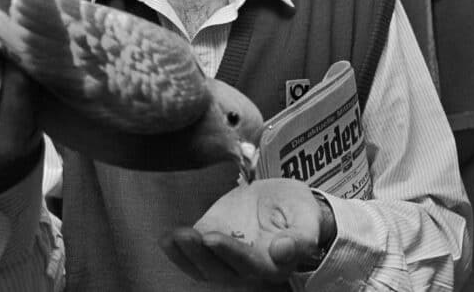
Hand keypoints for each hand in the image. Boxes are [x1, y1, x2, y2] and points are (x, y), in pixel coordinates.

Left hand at [160, 179, 332, 282]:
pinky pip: (193, 257)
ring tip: (173, 237)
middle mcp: (248, 270)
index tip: (213, 237)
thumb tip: (283, 251)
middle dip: (200, 255)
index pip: (249, 265)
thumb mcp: (307, 219)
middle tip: (186, 235)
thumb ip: (300, 238)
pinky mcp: (212, 246)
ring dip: (186, 255)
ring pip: (204, 268)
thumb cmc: (299, 212)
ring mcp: (227, 260)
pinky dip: (178, 252)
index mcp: (273, 267)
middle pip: (221, 271)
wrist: (284, 203)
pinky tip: (166, 240)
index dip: (230, 253)